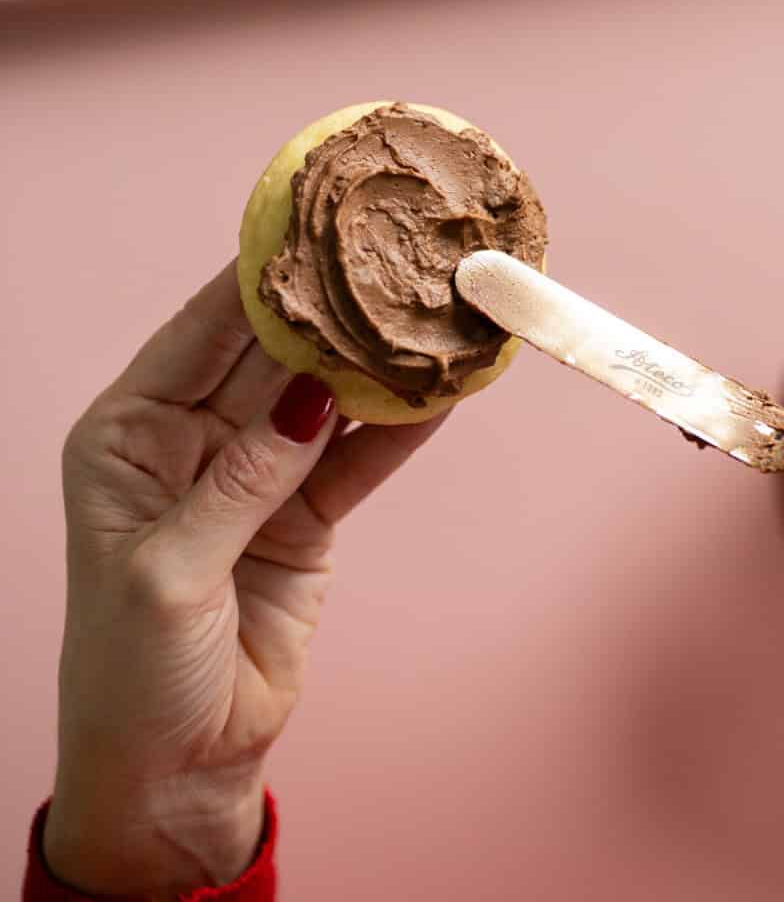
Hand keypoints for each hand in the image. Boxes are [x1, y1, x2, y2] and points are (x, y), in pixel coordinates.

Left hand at [43, 264, 442, 899]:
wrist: (174, 775)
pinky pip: (358, 456)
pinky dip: (401, 426)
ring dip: (378, 359)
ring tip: (436, 307)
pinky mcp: (304, 515)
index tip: (318, 218)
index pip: (203, 330)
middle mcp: (191, 438)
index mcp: (129, 433)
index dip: (260, 275)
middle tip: (397, 253)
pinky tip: (444, 387)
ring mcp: (254, 473)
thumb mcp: (169, 572)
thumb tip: (311, 394)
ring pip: (326, 395)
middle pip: (274, 351)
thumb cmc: (131, 674)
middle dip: (333, 306)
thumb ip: (243, 478)